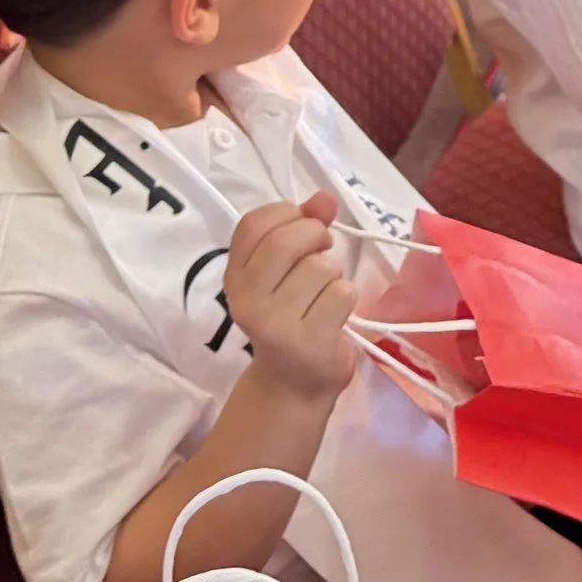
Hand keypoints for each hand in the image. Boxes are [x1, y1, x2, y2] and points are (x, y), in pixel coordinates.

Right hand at [226, 193, 357, 402]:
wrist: (294, 384)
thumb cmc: (292, 316)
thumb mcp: (287, 271)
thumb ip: (303, 227)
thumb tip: (325, 197)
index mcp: (235, 277)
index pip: (252, 224)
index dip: (286, 214)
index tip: (301, 224)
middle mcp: (247, 301)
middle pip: (287, 242)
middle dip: (316, 236)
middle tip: (322, 251)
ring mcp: (276, 324)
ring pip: (321, 267)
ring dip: (334, 273)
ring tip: (324, 294)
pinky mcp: (309, 342)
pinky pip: (342, 293)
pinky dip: (346, 297)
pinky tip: (333, 316)